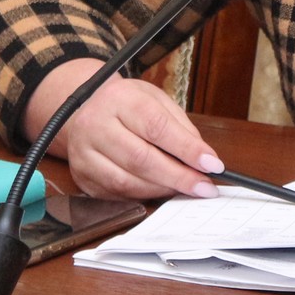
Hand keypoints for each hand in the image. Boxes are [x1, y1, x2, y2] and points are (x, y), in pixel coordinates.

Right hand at [23, 57, 224, 200]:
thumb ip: (180, 127)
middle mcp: (95, 126)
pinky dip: (143, 195)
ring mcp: (84, 154)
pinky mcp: (81, 177)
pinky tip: (160, 191)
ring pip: (127, 181)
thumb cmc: (127, 104)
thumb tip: (204, 158)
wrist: (85, 109)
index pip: (156, 127)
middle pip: (140, 158)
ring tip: (186, 188)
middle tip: (204, 187)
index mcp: (119, 99)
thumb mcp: (156, 100)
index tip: (212, 164)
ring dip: (162, 189)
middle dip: (178, 177)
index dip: (187, 148)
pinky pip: (116, 194)